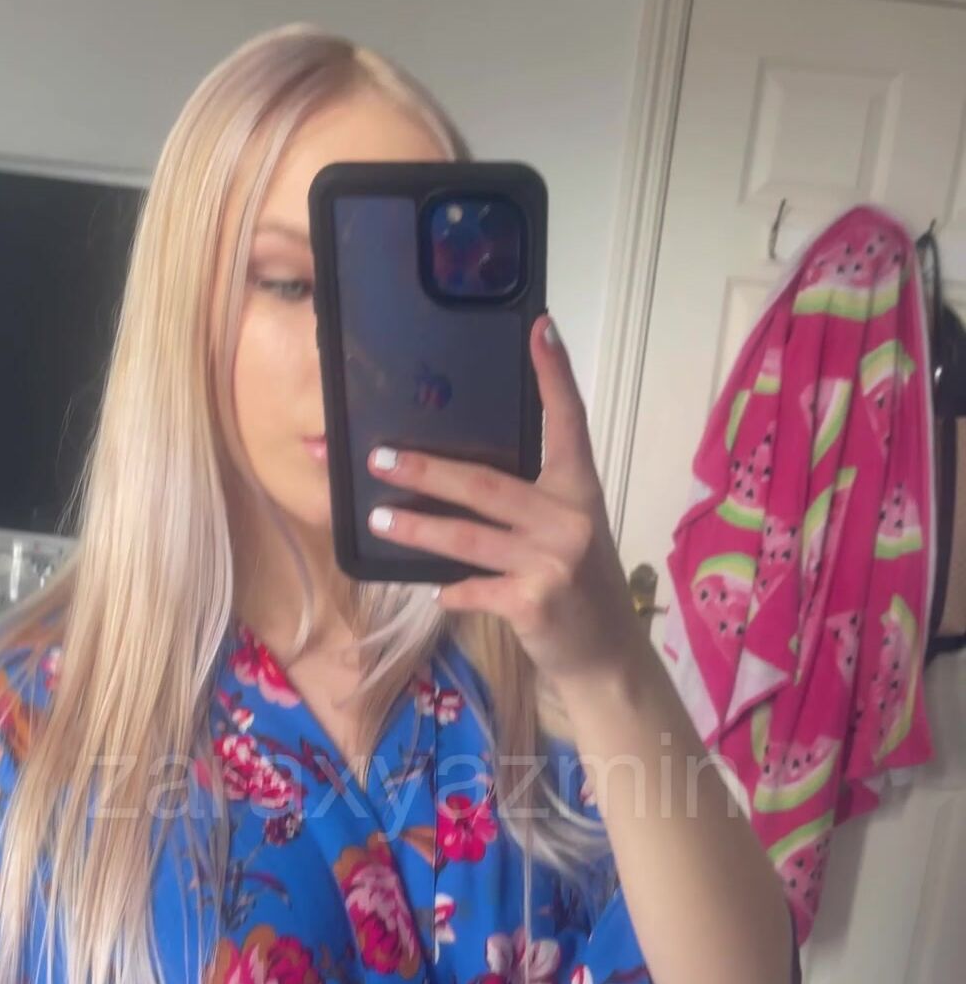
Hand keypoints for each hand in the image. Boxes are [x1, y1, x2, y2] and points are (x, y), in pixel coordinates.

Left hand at [365, 312, 642, 684]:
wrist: (605, 655)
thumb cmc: (578, 585)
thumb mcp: (568, 532)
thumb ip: (530, 504)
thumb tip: (455, 478)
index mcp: (579, 490)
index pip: (569, 422)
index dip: (555, 375)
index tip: (539, 328)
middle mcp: (569, 519)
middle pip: (486, 483)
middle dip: (427, 471)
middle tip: (379, 457)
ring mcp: (551, 562)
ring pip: (467, 537)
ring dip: (417, 529)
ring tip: (378, 517)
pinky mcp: (532, 604)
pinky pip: (473, 590)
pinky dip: (451, 590)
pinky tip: (435, 590)